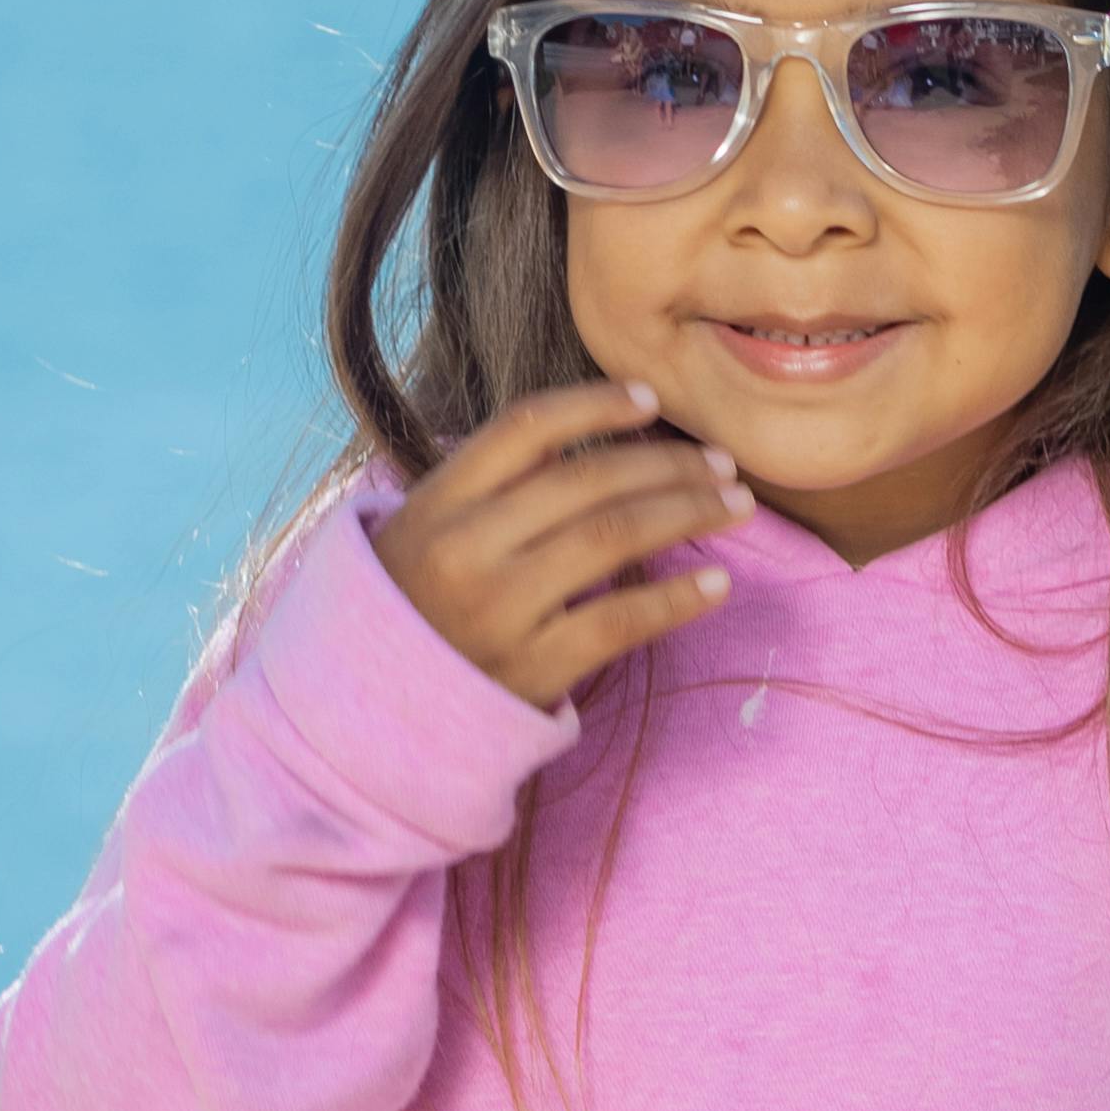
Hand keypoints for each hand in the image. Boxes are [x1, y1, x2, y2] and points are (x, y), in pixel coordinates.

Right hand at [369, 378, 750, 707]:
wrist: (373, 710)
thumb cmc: (417, 607)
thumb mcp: (427, 531)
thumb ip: (494, 486)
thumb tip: (591, 438)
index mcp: (437, 500)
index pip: (525, 427)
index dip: (594, 404)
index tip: (650, 400)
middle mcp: (465, 546)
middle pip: (586, 482)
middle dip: (668, 466)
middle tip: (722, 463)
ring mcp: (498, 609)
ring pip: (611, 539)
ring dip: (686, 515)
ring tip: (735, 507)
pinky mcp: (531, 669)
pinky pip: (619, 623)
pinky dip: (676, 600)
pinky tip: (718, 584)